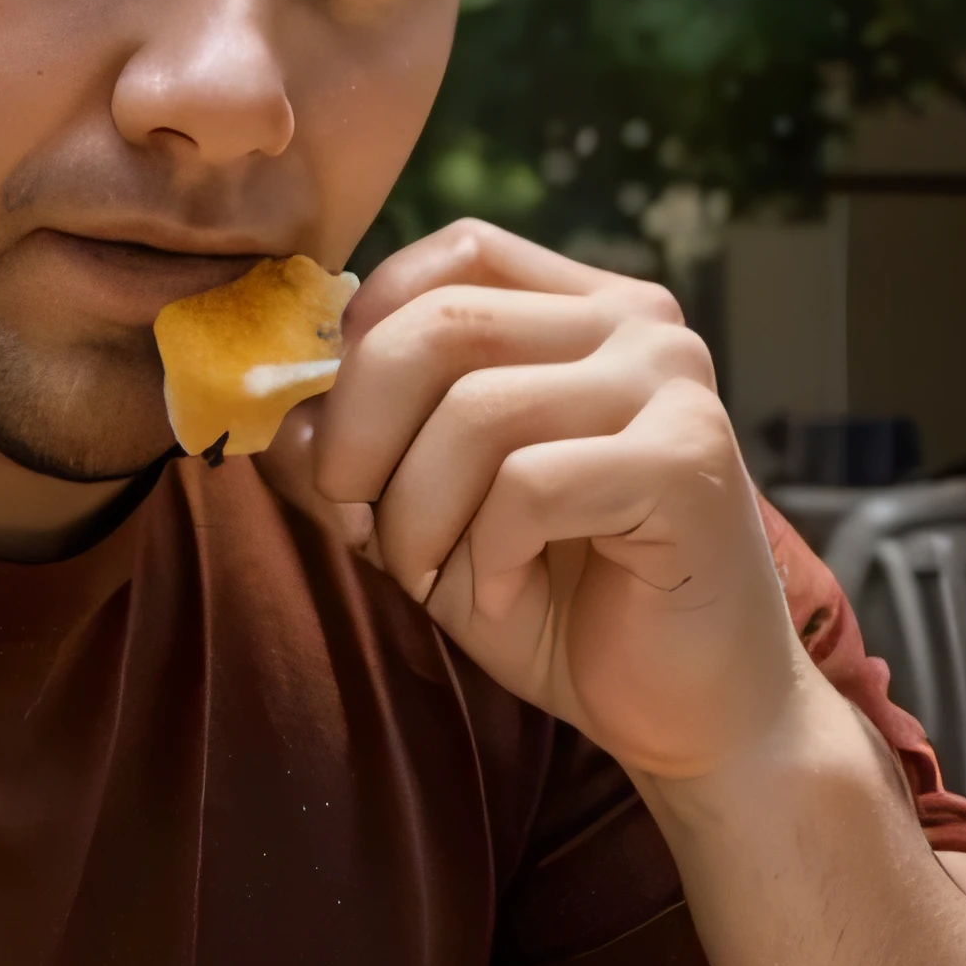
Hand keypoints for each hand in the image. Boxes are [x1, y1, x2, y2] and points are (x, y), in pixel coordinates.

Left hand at [292, 219, 810, 781]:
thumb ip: (358, 453)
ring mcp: (672, 387)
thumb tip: (273, 410)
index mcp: (584, 312)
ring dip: (418, 516)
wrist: (692, 712)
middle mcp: (638, 327)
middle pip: (442, 325)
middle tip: (358, 522)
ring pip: (476, 411)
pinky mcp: (687, 462)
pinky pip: (529, 484)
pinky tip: (504, 591)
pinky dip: (486, 554)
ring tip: (438, 575)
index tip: (338, 434)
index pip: (454, 254)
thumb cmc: (562, 606)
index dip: (366, 334)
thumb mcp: (431, 517)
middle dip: (363, 435)